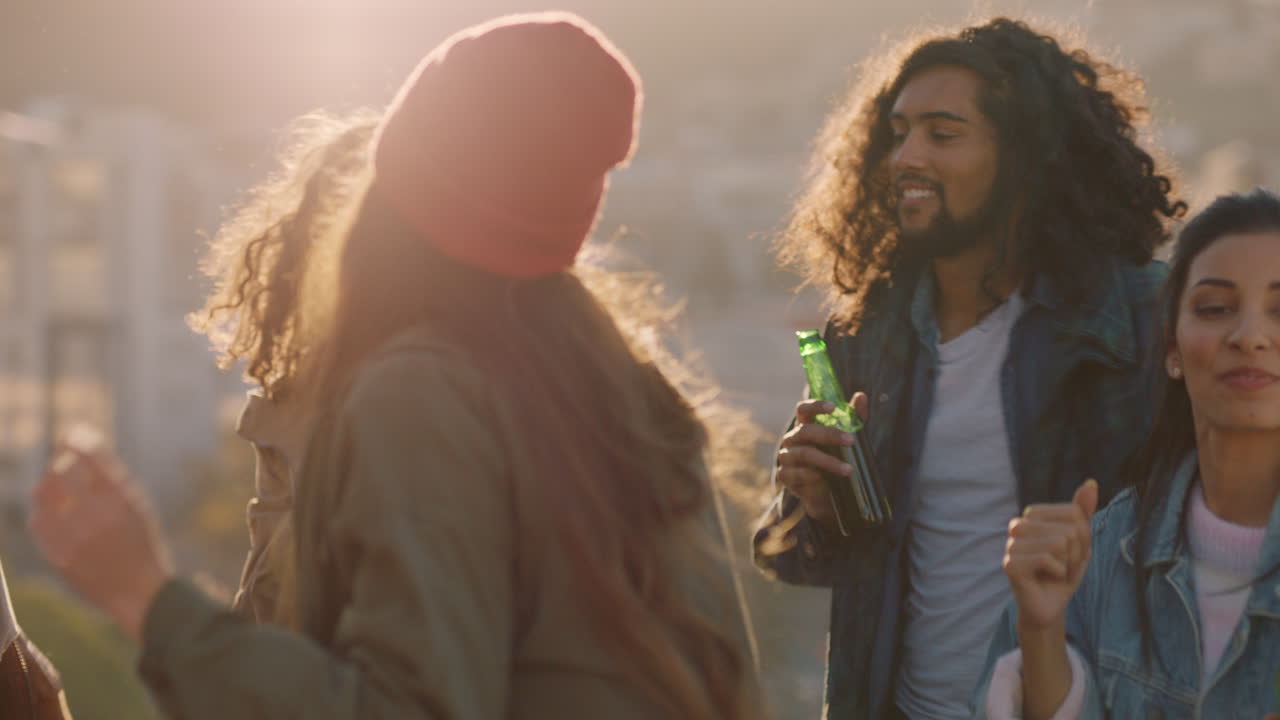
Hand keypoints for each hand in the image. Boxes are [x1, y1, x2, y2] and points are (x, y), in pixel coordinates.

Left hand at [29, 427, 173, 641]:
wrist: (139, 593)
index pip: (91, 456)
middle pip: (61, 471)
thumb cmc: (141, 547)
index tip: (70, 434)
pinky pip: (37, 523)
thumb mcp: (138, 508)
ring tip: (51, 487)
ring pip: (44, 495)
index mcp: (122, 499)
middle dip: (58, 461)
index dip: (77, 440)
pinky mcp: (59, 555)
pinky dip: (41, 514)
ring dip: (45, 485)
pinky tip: (50, 515)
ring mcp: (75, 536)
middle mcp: (97, 513)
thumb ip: (113, 481)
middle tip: (59, 460)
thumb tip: (85, 450)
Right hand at [776, 392, 867, 527]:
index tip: (833, 407)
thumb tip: (862, 396)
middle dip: (830, 435)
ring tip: (848, 470)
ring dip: (827, 461)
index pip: (803, 409)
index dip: (816, 406)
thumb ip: (854, 418)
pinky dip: (810, 476)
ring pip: (804, 454)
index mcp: (804, 425)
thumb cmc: (835, 458)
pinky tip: (822, 478)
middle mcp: (792, 439)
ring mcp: (786, 457)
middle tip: (851, 440)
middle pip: (806, 431)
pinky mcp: (784, 476)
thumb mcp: (848, 438)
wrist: (826, 492)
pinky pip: (795, 473)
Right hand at [1004, 479, 1097, 630]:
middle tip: (1063, 565)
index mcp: (1033, 515)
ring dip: (1068, 564)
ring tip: (1056, 572)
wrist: (1050, 606)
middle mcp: (1018, 525)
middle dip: (1077, 552)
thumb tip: (1091, 482)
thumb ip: (1083, 512)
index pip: (1074, 512)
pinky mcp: (1010, 564)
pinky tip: (1048, 579)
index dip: (1083, 536)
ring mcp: (1011, 545)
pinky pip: (1048, 559)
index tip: (1072, 552)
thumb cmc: (1063, 571)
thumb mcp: (1080, 541)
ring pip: (1060, 542)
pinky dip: (1059, 573)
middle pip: (1069, 528)